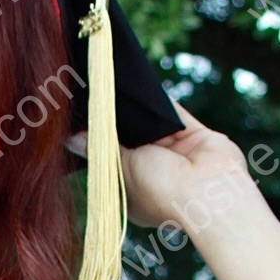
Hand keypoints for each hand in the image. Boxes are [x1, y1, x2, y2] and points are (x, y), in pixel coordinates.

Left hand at [84, 102, 263, 234]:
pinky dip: (161, 101)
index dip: (103, 146)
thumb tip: (72, 140)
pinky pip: (176, 114)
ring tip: (116, 88)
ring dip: (139, 112)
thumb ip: (102, 149)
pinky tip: (144, 86)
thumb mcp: (122, 168)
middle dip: (119, 126)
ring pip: (154, 127)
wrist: (207, 191)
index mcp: (137, 194)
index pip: (115, 165)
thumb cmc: (160, 191)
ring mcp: (179, 156)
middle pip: (134, 143)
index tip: (85, 125)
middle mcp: (158, 175)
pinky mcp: (197, 137)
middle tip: (97, 100)